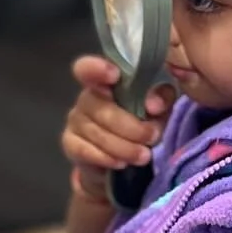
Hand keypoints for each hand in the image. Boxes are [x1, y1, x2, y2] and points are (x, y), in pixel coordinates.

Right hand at [61, 56, 173, 176]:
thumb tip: (153, 104)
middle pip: (99, 107)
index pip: (88, 69)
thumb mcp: (160, 107)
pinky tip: (121, 163)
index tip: (114, 75)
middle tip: (153, 136)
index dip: (96, 69)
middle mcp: (87, 97)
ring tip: (144, 155)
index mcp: (107, 81)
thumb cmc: (142, 122)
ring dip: (123, 146)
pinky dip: (106, 158)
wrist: (122, 158)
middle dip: (129, 126)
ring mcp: (75, 120)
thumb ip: (161, 98)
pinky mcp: (70, 144)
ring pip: (96, 132)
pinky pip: (84, 151)